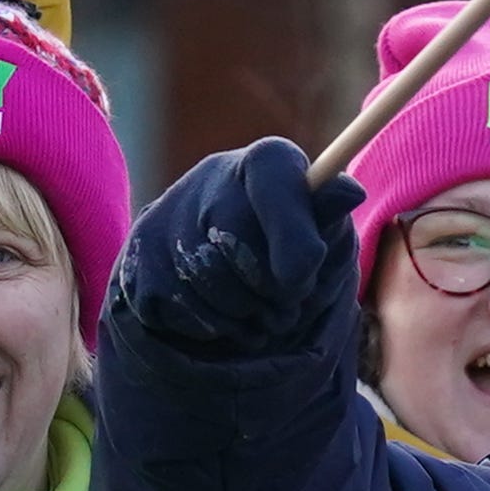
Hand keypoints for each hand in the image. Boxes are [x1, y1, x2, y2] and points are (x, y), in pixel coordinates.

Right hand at [114, 138, 365, 362]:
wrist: (218, 259)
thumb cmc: (290, 241)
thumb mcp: (321, 226)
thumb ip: (327, 214)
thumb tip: (348, 192)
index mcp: (265, 163)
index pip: (276, 183)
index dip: (292, 236)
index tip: (301, 276)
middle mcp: (210, 181)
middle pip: (245, 250)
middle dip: (277, 291)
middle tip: (290, 299)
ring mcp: (167, 221)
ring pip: (217, 288)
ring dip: (252, 315)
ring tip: (263, 308)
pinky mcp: (141, 265)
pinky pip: (188, 311)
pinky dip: (219, 327)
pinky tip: (229, 313)